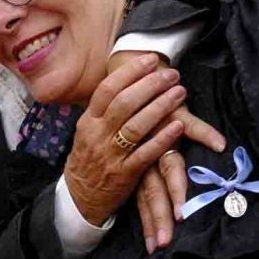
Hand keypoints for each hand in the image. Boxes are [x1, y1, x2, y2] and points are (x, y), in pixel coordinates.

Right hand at [63, 53, 188, 226]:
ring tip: (180, 92)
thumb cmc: (89, 160)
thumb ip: (104, 111)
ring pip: (135, 126)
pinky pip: (145, 153)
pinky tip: (178, 126)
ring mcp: (110, 155)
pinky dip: (162, 138)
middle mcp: (97, 135)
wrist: (79, 198)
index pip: (107, 89)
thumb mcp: (88, 132)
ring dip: (160, 106)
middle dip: (150, 85)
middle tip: (171, 74)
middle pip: (124, 103)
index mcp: (88, 122)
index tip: (150, 59)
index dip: (130, 72)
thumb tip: (124, 82)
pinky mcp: (124, 174)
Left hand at [133, 109, 228, 251]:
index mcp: (138, 163)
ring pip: (168, 166)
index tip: (154, 247)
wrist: (125, 76)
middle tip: (164, 243)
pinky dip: (205, 133)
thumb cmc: (136, 114)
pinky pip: (192, 124)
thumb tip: (164, 200)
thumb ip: (153, 171)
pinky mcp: (172, 113)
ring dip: (177, 191)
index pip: (143, 199)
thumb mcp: (141, 145)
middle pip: (152, 191)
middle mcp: (146, 153)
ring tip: (184, 213)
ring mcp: (159, 135)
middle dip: (159, 218)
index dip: (150, 222)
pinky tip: (219, 145)